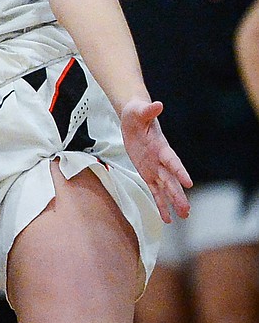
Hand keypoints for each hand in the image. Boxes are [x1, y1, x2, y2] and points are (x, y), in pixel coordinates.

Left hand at [120, 98, 192, 222]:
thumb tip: (157, 104)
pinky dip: (160, 203)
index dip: (179, 171)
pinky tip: (167, 218)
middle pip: (171, 180)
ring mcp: (155, 168)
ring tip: (184, 217)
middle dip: (178, 194)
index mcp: (161, 147)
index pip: (172, 161)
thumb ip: (148, 110)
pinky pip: (154, 190)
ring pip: (166, 188)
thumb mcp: (138, 111)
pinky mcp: (147, 173)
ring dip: (173, 202)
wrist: (134, 118)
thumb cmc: (136, 114)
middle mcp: (161, 160)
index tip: (188, 182)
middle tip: (187, 210)